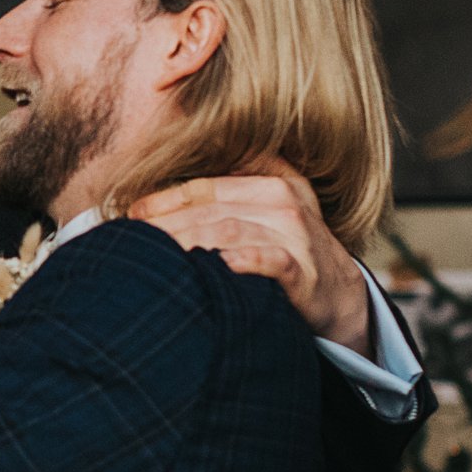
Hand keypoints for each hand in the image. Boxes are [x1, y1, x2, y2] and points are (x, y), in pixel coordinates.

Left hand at [129, 167, 370, 354]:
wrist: (339, 292)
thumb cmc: (290, 248)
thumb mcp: (271, 206)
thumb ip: (236, 186)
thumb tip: (172, 179)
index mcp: (271, 182)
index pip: (206, 186)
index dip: (165, 199)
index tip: (133, 214)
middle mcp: (283, 203)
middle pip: (211, 210)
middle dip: (166, 225)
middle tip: (134, 241)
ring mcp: (295, 235)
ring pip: (229, 232)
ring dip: (188, 242)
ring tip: (158, 256)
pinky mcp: (304, 270)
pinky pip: (268, 261)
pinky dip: (240, 261)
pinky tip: (214, 266)